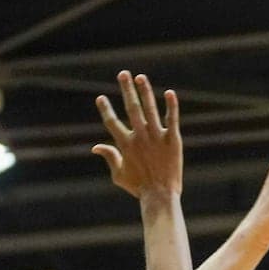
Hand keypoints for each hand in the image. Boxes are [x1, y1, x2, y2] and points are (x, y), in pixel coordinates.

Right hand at [93, 71, 181, 198]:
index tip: (101, 98)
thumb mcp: (118, 175)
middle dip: (126, 89)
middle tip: (123, 74)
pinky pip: (171, 119)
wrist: (160, 195)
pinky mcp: (173, 140)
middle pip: (131, 108)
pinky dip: (171, 106)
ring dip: (145, 91)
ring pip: (150, 109)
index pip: (112, 122)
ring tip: (140, 77)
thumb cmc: (139, 187)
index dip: (105, 109)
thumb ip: (109, 157)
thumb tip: (95, 147)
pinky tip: (169, 93)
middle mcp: (140, 137)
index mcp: (125, 144)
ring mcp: (157, 137)